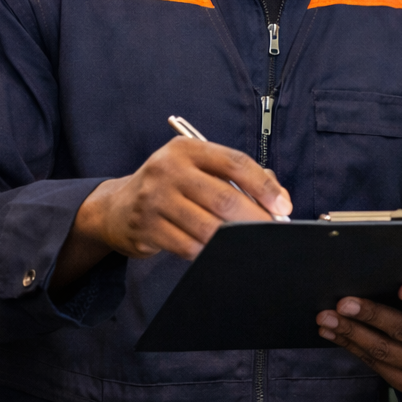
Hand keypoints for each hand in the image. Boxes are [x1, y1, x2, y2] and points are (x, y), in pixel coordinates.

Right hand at [52, 138, 291, 288]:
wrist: (118, 207)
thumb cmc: (172, 186)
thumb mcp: (198, 169)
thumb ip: (238, 177)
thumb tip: (279, 199)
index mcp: (188, 149)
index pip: (235, 163)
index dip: (264, 186)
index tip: (283, 206)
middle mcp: (169, 169)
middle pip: (224, 198)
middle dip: (255, 218)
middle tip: (273, 232)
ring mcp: (155, 199)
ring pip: (208, 226)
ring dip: (235, 239)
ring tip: (250, 244)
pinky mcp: (147, 228)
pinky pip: (190, 246)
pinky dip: (211, 252)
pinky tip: (222, 252)